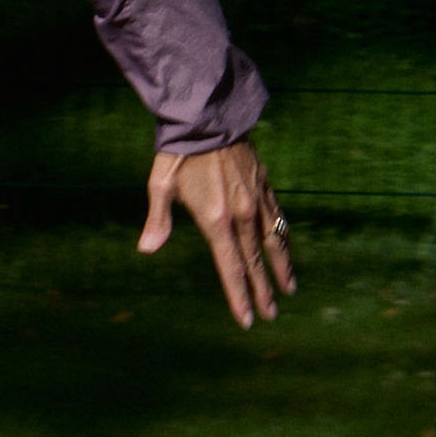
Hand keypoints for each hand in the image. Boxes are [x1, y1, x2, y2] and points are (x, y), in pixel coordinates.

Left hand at [138, 139, 294, 329]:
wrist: (209, 117)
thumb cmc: (179, 153)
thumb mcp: (161, 185)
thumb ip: (158, 220)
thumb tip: (146, 249)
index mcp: (216, 219)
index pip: (231, 267)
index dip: (238, 295)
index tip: (246, 319)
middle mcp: (242, 215)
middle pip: (255, 262)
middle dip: (262, 292)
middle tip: (269, 315)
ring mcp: (257, 201)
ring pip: (274, 243)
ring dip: (282, 269)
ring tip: (289, 291)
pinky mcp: (265, 188)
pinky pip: (279, 221)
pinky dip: (284, 240)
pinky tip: (286, 252)